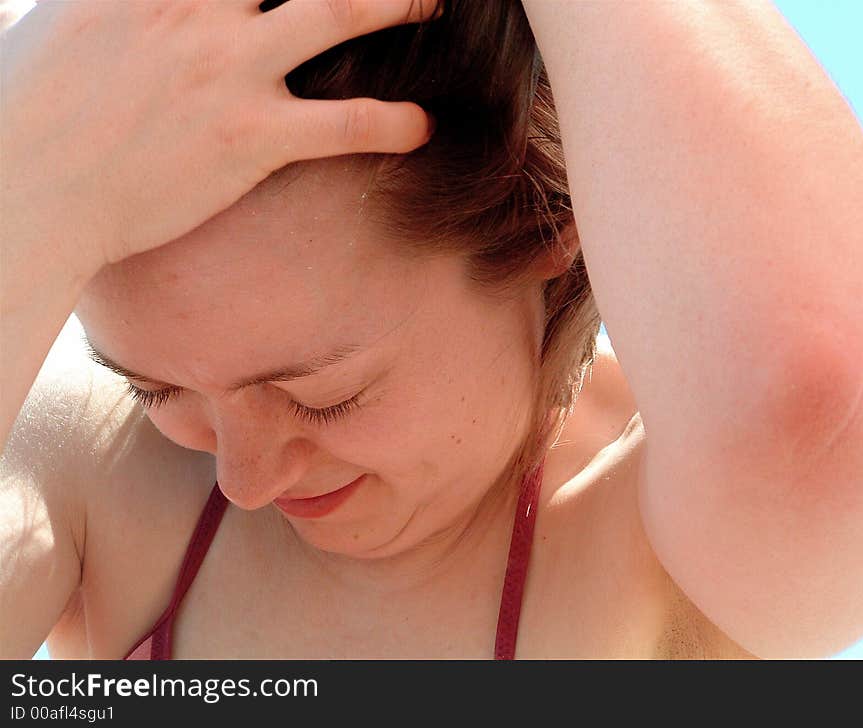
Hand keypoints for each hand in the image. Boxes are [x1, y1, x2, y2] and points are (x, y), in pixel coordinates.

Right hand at [0, 0, 435, 270]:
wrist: (31, 186)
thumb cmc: (37, 106)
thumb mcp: (72, 17)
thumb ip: (128, 0)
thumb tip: (142, 1)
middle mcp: (197, 4)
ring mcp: (228, 66)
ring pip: (339, 11)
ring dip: (398, 3)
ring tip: (434, 4)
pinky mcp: (249, 136)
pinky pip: (344, 124)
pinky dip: (395, 123)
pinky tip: (423, 128)